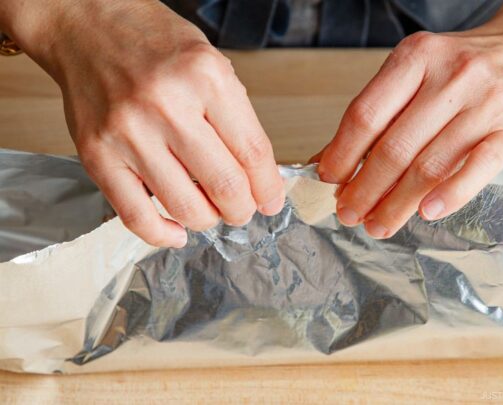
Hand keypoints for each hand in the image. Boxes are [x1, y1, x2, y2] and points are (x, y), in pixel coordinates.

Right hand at [0, 0, 284, 247]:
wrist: (87, 25)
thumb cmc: (153, 44)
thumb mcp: (212, 64)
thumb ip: (235, 117)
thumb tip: (259, 177)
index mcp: (206, 78)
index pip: (253, 152)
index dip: (269, 187)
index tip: (271, 200)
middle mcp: (166, 105)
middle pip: (225, 185)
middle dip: (243, 209)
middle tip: (243, 209)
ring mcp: (128, 132)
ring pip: (186, 206)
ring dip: (208, 220)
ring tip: (210, 210)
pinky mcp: (96, 154)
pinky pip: (135, 215)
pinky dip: (162, 234)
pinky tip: (176, 231)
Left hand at [316, 0, 502, 238]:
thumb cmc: (477, 67)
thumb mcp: (425, 70)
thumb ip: (384, 110)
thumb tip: (332, 159)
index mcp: (419, 56)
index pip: (367, 114)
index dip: (342, 154)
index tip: (329, 182)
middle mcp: (452, 77)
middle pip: (395, 146)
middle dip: (365, 188)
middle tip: (349, 213)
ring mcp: (485, 104)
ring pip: (430, 165)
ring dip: (397, 203)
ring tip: (379, 224)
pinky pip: (476, 170)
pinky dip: (450, 195)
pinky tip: (427, 213)